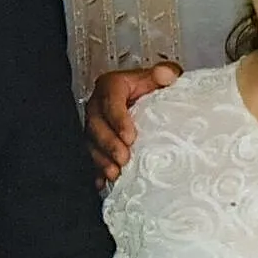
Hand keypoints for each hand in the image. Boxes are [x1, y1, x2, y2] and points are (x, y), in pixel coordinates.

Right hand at [86, 61, 179, 184]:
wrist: (144, 99)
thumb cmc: (151, 88)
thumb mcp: (159, 77)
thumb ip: (164, 73)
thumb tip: (166, 75)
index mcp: (112, 86)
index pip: (111, 101)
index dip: (118, 119)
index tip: (130, 136)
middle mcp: (97, 105)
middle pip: (96, 125)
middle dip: (108, 144)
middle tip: (123, 159)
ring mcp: (93, 125)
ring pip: (90, 143)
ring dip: (101, 160)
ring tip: (114, 174)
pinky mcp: (94, 142)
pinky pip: (91, 157)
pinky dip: (96, 171)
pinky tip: (102, 183)